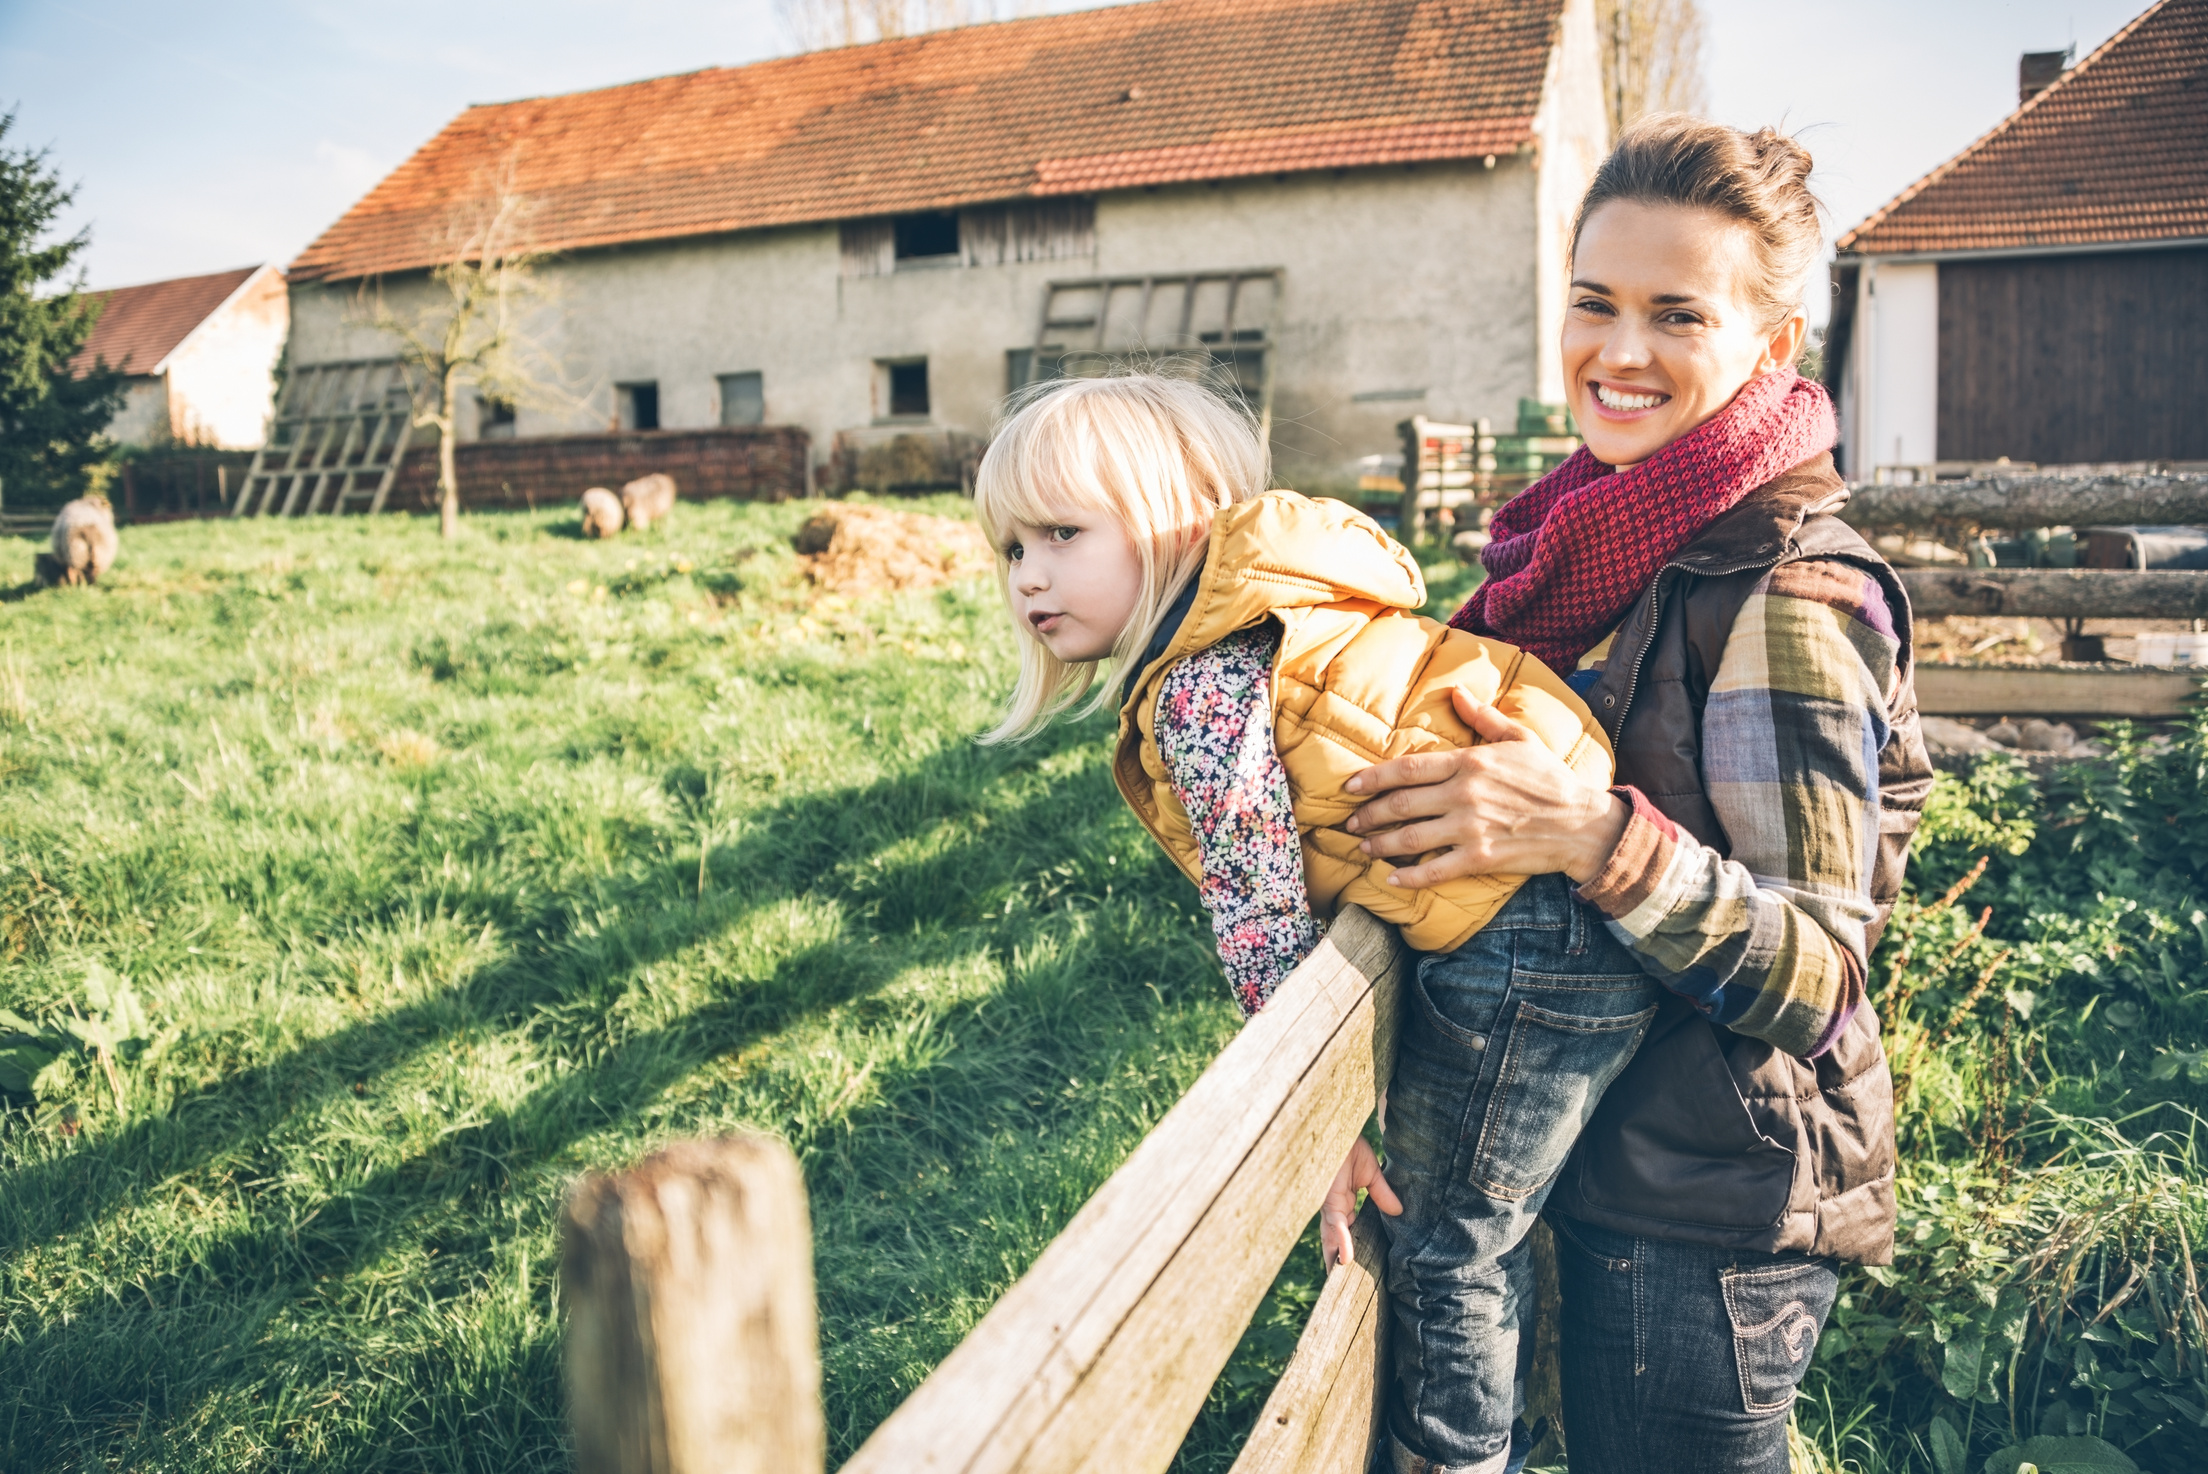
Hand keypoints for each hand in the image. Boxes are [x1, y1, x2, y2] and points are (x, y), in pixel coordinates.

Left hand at [1320, 1136, 1401, 1268]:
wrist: (1335, 1125)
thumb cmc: (1348, 1143)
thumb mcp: (1371, 1171)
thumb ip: (1382, 1193)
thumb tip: (1399, 1212)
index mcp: (1343, 1201)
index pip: (1347, 1231)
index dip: (1351, 1249)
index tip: (1358, 1270)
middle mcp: (1334, 1206)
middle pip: (1334, 1240)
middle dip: (1337, 1262)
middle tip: (1341, 1288)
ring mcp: (1330, 1203)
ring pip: (1333, 1237)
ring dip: (1338, 1258)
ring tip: (1341, 1280)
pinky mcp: (1328, 1197)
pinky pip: (1336, 1222)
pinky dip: (1341, 1239)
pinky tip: (1346, 1257)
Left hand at [1342, 689, 1628, 887]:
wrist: (1583, 823)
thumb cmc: (1551, 779)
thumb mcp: (1520, 739)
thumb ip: (1484, 717)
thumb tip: (1457, 691)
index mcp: (1470, 762)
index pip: (1408, 768)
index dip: (1373, 777)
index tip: (1349, 786)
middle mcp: (1464, 794)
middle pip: (1401, 804)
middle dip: (1369, 814)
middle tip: (1349, 821)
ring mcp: (1471, 827)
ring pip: (1410, 837)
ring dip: (1380, 844)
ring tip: (1362, 847)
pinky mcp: (1480, 858)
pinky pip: (1434, 870)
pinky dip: (1409, 876)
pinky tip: (1390, 878)